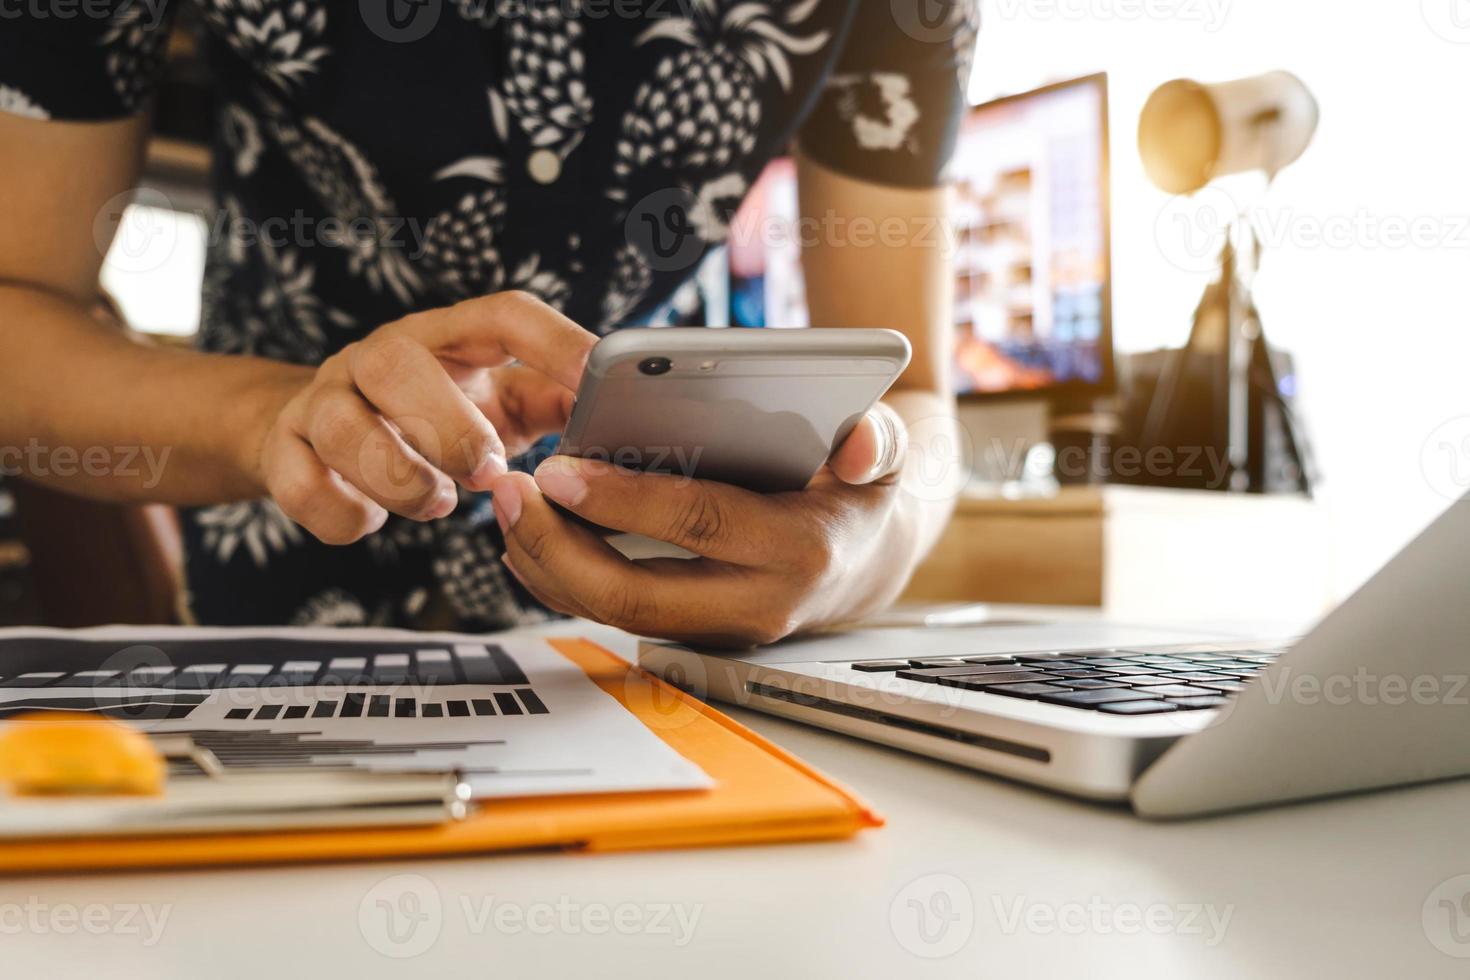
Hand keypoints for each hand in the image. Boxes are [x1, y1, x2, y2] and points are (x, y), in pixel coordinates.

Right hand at [250, 292, 596, 544]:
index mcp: (447, 337)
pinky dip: (347, 516)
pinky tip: (374, 520)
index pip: (504, 315)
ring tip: (437, 502)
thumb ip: (554, 404)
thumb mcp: (497, 402)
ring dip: (398, 479)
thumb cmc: (430, 416)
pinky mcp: (283, 449)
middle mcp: (379, 356)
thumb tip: (622, 421)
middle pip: (396, 364)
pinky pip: (303, 485)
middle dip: (448, 427)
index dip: (554, 343)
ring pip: (342, 428)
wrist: (311, 430)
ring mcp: (324, 400)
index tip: (599, 379)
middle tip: (490, 472)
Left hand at [489, 403, 913, 645]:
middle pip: (635, 595)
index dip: (625, 501)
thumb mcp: (885, 457)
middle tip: (509, 489)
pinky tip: (526, 533)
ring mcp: (716, 628)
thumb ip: (878, 439)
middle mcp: (754, 604)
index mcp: (796, 551)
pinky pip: (611, 613)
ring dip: (547, 563)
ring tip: (504, 502)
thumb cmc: (858, 493)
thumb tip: (859, 441)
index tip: (560, 469)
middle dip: (559, 546)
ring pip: (612, 613)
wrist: (865, 562)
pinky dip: (560, 578)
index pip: (698, 526)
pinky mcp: (688, 631)